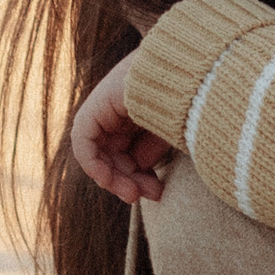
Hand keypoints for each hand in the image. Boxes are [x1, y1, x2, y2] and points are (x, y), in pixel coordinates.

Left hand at [72, 52, 176, 205]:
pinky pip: (84, 142)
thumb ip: (151, 150)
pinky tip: (109, 180)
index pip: (131, 150)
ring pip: (100, 153)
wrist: (191, 78)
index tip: (157, 192)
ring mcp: (106, 107)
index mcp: (141, 111)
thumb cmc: (191, 103)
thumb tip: (139, 172)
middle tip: (142, 196)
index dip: (141, 176)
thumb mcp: (170, 133)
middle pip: (115, 154)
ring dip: (113, 178)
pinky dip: (93, 164)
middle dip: (128, 180)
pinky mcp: (95, 107)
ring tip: (132, 194)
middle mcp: (120, 109)